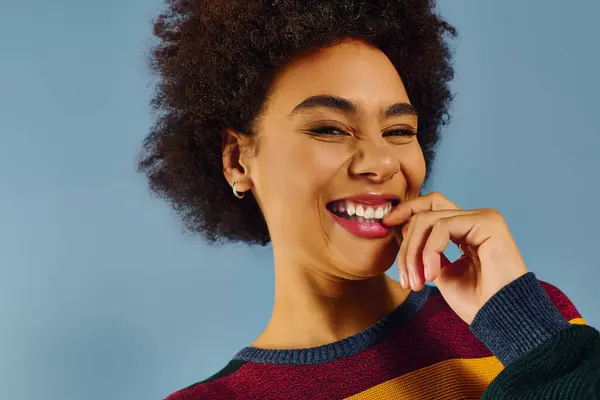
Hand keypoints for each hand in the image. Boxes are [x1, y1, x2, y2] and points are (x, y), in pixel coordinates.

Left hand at [382, 192, 527, 324]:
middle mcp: (475, 219)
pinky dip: (430, 252)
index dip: (406, 211)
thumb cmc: (475, 302)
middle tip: (404, 278)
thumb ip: (424, 250)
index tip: (386, 224)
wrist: (500, 319)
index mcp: (465, 229)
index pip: (431, 207)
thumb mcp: (439, 272)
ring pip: (429, 220)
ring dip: (414, 253)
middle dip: (407, 243)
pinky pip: (443, 227)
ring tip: (417, 282)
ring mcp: (483, 218)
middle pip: (426, 212)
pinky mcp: (488, 222)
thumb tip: (401, 230)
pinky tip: (433, 275)